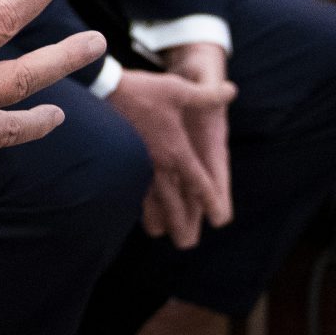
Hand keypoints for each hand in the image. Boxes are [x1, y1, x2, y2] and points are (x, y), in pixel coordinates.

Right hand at [109, 56, 234, 248]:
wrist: (102, 91)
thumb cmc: (143, 91)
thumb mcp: (178, 90)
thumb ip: (207, 96)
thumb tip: (233, 91)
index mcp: (176, 150)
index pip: (198, 183)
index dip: (211, 201)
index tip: (219, 220)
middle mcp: (159, 164)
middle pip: (174, 201)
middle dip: (182, 223)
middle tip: (188, 244)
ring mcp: (139, 164)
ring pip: (152, 200)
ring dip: (157, 218)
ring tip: (159, 234)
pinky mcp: (122, 160)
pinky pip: (133, 188)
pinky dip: (137, 202)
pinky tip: (136, 210)